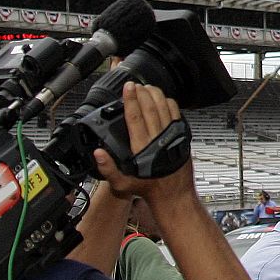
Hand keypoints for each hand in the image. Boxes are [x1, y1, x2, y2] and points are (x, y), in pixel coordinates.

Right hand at [93, 82, 192, 202]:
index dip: (130, 100)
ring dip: (155, 95)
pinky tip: (162, 98)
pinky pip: (176, 114)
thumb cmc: (148, 189)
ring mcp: (172, 137)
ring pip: (164, 108)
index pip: (135, 117)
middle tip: (135, 84)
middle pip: (150, 108)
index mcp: (142, 149)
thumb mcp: (122, 185)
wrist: (174, 195)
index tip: (127, 88)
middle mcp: (158, 140)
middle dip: (142, 92)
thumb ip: (108, 169)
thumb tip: (98, 153)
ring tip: (147, 87)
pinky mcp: (181, 137)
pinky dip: (169, 103)